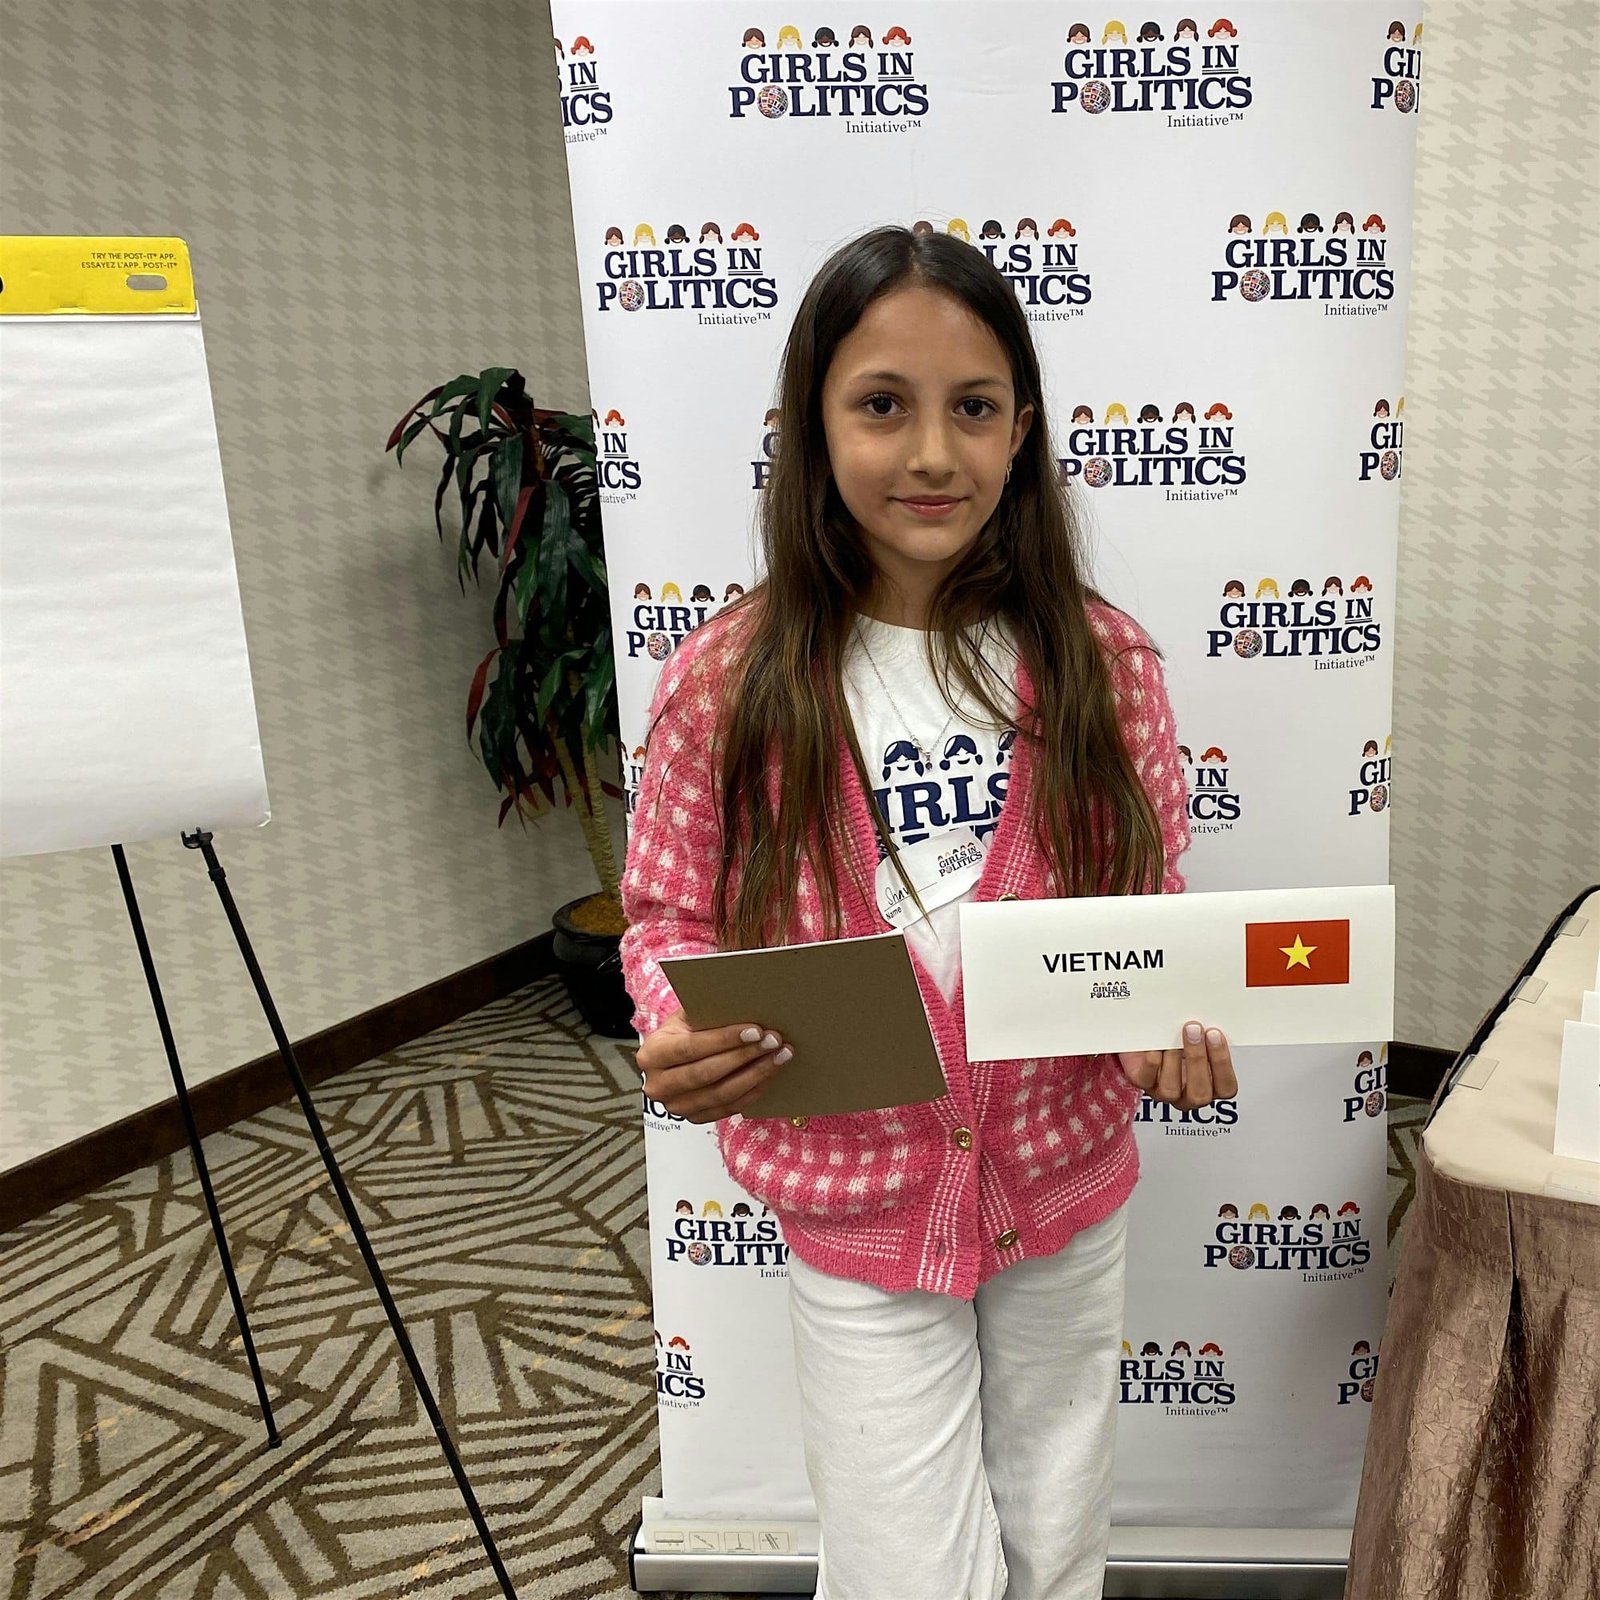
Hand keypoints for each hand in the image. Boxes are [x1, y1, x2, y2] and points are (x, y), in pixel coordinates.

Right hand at [636, 1008, 791, 1123]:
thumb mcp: (687, 1017)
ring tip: (779, 1056)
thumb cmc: (684, 1031)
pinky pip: (729, 1108)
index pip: (689, 1047)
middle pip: (706, 1073)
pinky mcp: (695, 1118)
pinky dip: (753, 1090)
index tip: (755, 1030)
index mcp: (652, 1054)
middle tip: (773, 1041)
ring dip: (755, 1074)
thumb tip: (746, 1006)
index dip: (724, 1039)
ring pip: (721, 1094)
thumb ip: (708, 1015)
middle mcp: (658, 1085)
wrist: (673, 1056)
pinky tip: (770, 1073)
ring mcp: (676, 1106)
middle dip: (744, 1056)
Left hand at [1118, 1022, 1236, 1108]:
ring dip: (1174, 1061)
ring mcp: (1164, 1091)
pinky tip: (1155, 1046)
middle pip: (1200, 1094)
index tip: (1215, 1034)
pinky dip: (1152, 1062)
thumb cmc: (1176, 1034)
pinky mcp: (1142, 1083)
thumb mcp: (1198, 1034)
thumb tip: (1211, 1016)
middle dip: (1198, 1059)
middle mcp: (1188, 1093)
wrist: (1145, 1031)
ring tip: (1173, 1039)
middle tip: (1194, 1030)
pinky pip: (1146, 1079)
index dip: (1222, 1063)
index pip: (1225, 1087)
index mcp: (1210, 1084)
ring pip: (1171, 1090)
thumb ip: (1206, 1032)